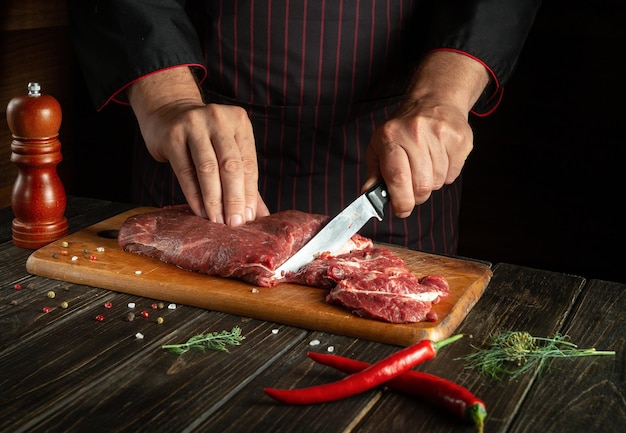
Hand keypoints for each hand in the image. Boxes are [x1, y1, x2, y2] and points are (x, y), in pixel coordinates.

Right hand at [128, 67, 269, 225]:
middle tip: (235, 223)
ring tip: (217, 220)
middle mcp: (219, 120)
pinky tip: (200, 211)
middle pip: (230, 166)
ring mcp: (194, 125)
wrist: (168, 112)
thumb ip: (244, 179)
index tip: (250, 218)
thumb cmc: (205, 137)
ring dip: (214, 200)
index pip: (249, 163)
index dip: (250, 193)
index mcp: (239, 122)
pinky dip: (194, 195)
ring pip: (208, 169)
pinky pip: (185, 171)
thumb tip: (260, 215)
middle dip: (234, 199)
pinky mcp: (172, 136)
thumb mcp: (228, 148)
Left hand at [363, 51, 489, 217]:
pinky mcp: (460, 139)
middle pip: (421, 185)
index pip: (397, 178)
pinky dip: (446, 175)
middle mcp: (416, 133)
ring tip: (426, 165)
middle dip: (417, 196)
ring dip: (431, 183)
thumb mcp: (379, 146)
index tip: (401, 210)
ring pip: (438, 182)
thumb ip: (374, 174)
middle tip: (413, 188)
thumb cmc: (402, 129)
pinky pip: (453, 175)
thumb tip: (368, 195)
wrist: (435, 100)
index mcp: (391, 137)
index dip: (401, 201)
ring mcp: (440, 135)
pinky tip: (439, 159)